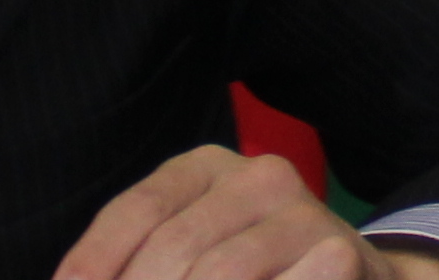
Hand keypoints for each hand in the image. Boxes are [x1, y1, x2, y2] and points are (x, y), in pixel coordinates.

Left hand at [51, 154, 379, 279]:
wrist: (345, 278)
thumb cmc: (244, 271)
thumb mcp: (186, 252)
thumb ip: (137, 265)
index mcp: (205, 168)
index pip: (136, 210)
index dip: (93, 262)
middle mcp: (258, 176)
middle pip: (172, 247)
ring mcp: (303, 212)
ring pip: (220, 270)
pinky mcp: (339, 252)